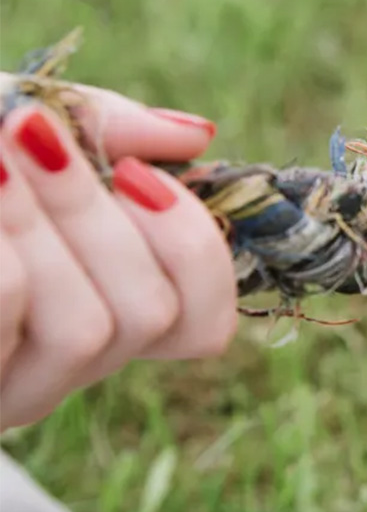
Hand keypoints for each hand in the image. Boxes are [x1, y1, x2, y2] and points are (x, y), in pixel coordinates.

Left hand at [0, 86, 237, 429]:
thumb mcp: (12, 122)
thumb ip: (104, 128)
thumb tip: (198, 138)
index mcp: (86, 308)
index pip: (201, 327)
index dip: (196, 251)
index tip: (136, 171)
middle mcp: (54, 368)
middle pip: (149, 316)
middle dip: (97, 211)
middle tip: (30, 131)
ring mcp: (0, 389)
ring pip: (89, 331)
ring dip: (43, 222)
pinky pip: (5, 318)